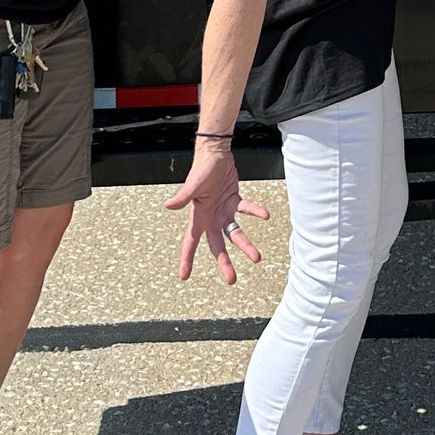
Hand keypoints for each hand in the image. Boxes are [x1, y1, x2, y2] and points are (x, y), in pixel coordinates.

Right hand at [165, 146, 269, 285]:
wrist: (214, 154)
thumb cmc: (201, 169)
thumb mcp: (193, 185)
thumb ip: (183, 197)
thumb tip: (168, 206)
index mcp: (198, 217)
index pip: (190, 242)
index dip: (187, 259)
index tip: (184, 276)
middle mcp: (211, 218)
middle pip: (217, 246)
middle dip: (224, 263)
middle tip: (232, 280)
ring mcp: (223, 211)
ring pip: (235, 233)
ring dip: (246, 245)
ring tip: (257, 258)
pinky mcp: (234, 200)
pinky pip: (246, 209)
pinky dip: (255, 211)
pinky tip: (266, 215)